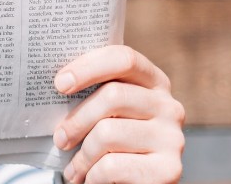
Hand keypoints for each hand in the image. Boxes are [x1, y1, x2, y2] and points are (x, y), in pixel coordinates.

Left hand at [53, 45, 183, 183]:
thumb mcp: (107, 116)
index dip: (89, 67)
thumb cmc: (113, 148)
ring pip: (108, 133)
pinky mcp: (168, 170)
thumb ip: (95, 95)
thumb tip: (57, 83)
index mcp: (154, 83)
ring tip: (75, 169)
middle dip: (76, 120)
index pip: (124, 59)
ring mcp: (172, 138)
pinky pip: (112, 166)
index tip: (60, 83)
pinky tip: (91, 180)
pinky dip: (92, 176)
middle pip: (113, 96)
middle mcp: (169, 107)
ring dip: (82, 157)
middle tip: (59, 139)